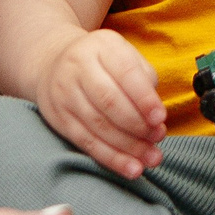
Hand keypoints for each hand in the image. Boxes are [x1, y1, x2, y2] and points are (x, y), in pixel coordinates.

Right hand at [34, 26, 165, 178]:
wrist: (53, 62)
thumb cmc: (103, 63)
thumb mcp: (125, 56)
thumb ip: (144, 79)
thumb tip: (156, 117)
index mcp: (102, 46)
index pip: (125, 72)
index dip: (144, 98)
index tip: (161, 118)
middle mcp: (78, 67)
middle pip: (109, 101)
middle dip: (138, 125)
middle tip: (157, 138)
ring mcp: (64, 93)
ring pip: (98, 125)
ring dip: (128, 146)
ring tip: (151, 158)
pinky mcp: (58, 117)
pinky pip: (86, 142)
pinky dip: (111, 158)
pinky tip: (131, 168)